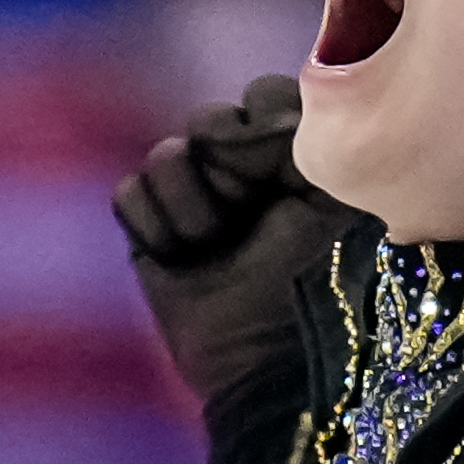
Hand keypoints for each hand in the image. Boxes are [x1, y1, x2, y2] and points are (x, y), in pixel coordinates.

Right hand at [113, 75, 362, 406]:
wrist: (279, 367)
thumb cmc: (327, 282)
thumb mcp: (335, 197)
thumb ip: (304, 133)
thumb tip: (252, 108)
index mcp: (302, 157)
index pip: (265, 96)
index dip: (266, 122)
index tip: (284, 165)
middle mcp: (247, 174)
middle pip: (210, 118)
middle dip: (230, 162)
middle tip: (252, 210)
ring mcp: (197, 202)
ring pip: (166, 153)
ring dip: (195, 204)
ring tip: (220, 244)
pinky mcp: (152, 235)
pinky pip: (127, 192)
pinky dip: (156, 226)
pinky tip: (186, 257)